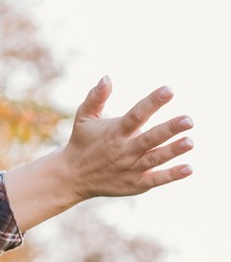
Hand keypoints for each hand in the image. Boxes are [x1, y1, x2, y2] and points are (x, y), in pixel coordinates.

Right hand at [61, 76, 194, 198]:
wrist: (71, 177)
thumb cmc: (82, 142)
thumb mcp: (83, 118)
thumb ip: (95, 98)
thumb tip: (107, 77)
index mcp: (114, 132)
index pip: (135, 115)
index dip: (152, 102)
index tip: (169, 90)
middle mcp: (123, 150)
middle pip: (149, 139)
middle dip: (169, 129)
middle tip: (188, 120)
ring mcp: (129, 168)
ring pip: (154, 159)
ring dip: (172, 151)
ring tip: (190, 141)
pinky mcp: (134, 184)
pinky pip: (155, 180)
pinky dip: (171, 175)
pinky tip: (188, 168)